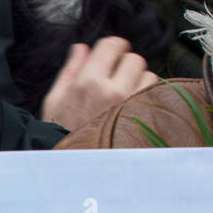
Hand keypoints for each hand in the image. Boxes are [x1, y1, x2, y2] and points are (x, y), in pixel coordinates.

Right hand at [40, 37, 158, 131]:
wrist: (75, 167)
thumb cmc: (61, 134)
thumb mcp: (55, 101)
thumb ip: (70, 70)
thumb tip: (81, 47)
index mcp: (88, 83)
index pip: (112, 45)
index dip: (114, 46)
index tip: (115, 53)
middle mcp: (113, 91)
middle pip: (134, 59)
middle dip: (126, 65)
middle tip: (117, 78)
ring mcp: (132, 106)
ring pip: (149, 76)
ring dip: (140, 82)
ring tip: (125, 97)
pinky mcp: (145, 119)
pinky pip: (157, 97)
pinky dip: (149, 98)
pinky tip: (133, 108)